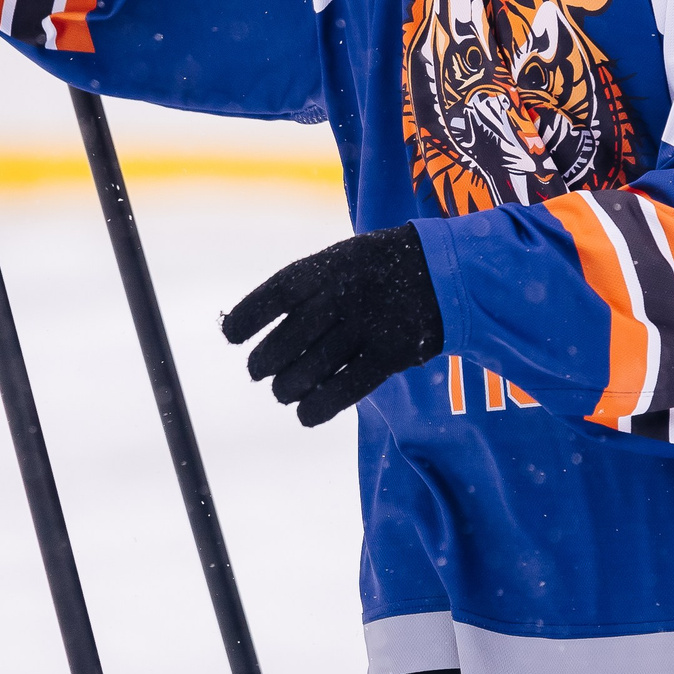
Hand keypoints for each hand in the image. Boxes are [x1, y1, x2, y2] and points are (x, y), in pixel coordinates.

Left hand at [224, 226, 445, 426]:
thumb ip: (305, 288)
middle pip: (288, 340)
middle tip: (259, 371)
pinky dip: (319, 407)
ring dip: (287, 388)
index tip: (231, 336)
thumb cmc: (377, 269)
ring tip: (283, 391)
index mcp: (328, 267)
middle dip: (264, 362)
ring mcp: (367, 326)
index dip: (249, 316)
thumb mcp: (341, 260)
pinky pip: (345, 389)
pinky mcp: (390, 355)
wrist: (442, 269)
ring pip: (311, 369)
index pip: (276, 293)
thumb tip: (250, 329)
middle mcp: (344, 296)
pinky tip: (306, 413)